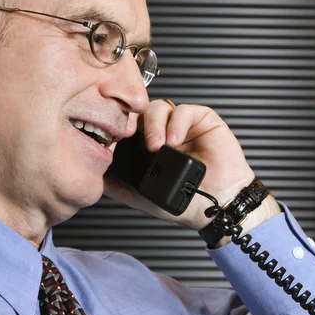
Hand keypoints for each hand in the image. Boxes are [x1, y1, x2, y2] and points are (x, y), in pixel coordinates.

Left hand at [104, 100, 279, 232]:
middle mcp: (163, 131)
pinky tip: (176, 140)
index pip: (129, 125)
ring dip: (155, 125)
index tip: (115, 141)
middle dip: (136, 124)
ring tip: (158, 145)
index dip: (120, 129)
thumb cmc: (186, 201)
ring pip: (160, 108)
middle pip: (141, 113)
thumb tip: (96, 179)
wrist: (217, 207)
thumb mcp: (143, 196)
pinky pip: (185, 110)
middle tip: (138, 144)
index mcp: (148, 145)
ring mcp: (182, 125)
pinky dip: (177, 122)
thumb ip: (120, 187)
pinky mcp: (202, 119)